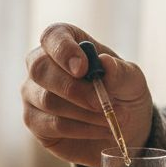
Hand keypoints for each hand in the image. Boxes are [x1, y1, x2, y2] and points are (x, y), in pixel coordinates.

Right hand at [21, 22, 153, 166]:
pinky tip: (101, 129)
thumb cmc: (123, 95)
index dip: (64, 50)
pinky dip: (81, 129)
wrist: (123, 130)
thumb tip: (105, 62)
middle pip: (39, 69)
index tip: (84, 68)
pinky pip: (52, 125)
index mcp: (65, 42)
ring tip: (111, 119)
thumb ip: (120, 71)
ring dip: (84, 113)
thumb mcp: (132, 81)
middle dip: (73, 88)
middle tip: (101, 103)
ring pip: (47, 100)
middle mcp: (42, 64)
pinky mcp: (35, 121)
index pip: (52, 36)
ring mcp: (33, 93)